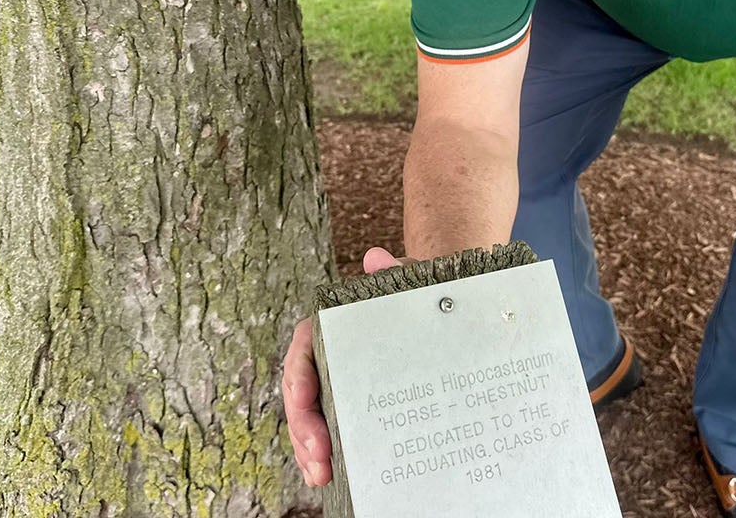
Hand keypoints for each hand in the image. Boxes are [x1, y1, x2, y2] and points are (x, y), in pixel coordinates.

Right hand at [282, 246, 413, 487]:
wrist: (435, 309)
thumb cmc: (416, 297)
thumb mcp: (409, 282)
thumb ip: (393, 273)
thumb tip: (377, 259)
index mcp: (332, 325)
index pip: (304, 350)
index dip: (300, 382)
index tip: (307, 406)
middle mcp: (327, 356)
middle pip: (301, 393)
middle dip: (303, 429)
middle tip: (319, 459)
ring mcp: (337, 383)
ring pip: (309, 417)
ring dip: (308, 449)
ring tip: (321, 476)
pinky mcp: (350, 405)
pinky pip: (328, 430)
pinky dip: (324, 454)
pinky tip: (329, 477)